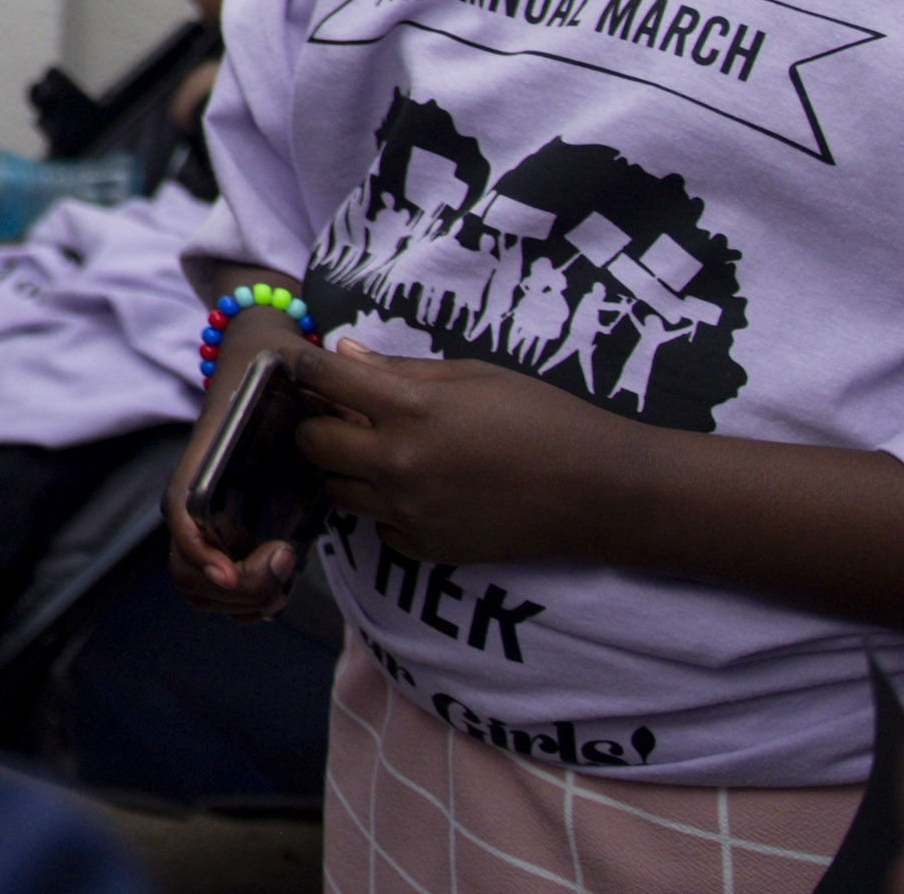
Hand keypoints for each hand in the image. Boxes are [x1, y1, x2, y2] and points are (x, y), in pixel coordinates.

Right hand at [161, 313, 317, 620]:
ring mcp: (207, 516)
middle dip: (235, 588)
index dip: (198, 550)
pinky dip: (241, 604)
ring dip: (238, 602)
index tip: (232, 572)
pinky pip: (216, 588)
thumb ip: (317, 383)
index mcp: (206, 457)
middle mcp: (197, 494)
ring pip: (197, 585)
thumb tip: (348, 412)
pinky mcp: (225, 529)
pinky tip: (277, 591)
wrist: (251, 353)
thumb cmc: (270, 361)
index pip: (180, 511)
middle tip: (283, 567)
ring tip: (281, 587)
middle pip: (186, 567)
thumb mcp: (290, 363)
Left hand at [286, 336, 626, 563]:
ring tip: (379, 453)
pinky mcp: (427, 548)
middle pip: (311, 443)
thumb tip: (343, 354)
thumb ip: (400, 370)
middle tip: (338, 415)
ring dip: (344, 469)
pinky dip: (384, 509)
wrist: (598, 491)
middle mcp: (398, 463)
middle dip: (315, 424)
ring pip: (336, 490)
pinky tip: (415, 491)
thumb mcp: (473, 375)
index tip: (305, 367)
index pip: (322, 381)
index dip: (305, 368)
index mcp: (410, 408)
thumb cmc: (543, 418)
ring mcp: (409, 512)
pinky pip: (378, 528)